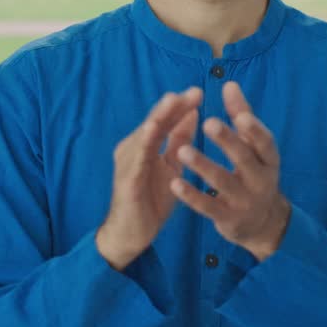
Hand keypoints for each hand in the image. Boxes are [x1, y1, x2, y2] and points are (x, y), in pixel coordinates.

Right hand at [96, 87, 201, 270]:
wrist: (131, 234)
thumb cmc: (151, 199)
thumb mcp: (171, 165)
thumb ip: (178, 140)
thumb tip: (191, 113)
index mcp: (146, 144)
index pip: (165, 119)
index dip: (180, 105)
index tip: (199, 92)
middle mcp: (134, 148)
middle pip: (155, 121)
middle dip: (172, 105)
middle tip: (192, 92)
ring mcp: (129, 163)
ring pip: (144, 134)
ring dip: (158, 117)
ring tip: (172, 102)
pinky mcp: (127, 179)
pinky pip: (137, 159)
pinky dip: (144, 143)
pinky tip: (153, 131)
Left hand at [171, 81, 290, 261]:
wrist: (261, 223)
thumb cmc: (253, 173)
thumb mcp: (254, 148)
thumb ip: (241, 116)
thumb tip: (230, 84)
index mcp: (269, 159)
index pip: (265, 142)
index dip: (254, 129)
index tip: (240, 115)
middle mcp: (260, 180)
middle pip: (245, 159)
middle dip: (228, 142)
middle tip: (209, 123)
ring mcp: (244, 201)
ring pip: (222, 182)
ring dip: (203, 166)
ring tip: (182, 151)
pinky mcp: (227, 218)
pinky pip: (207, 206)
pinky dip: (191, 195)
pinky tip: (174, 183)